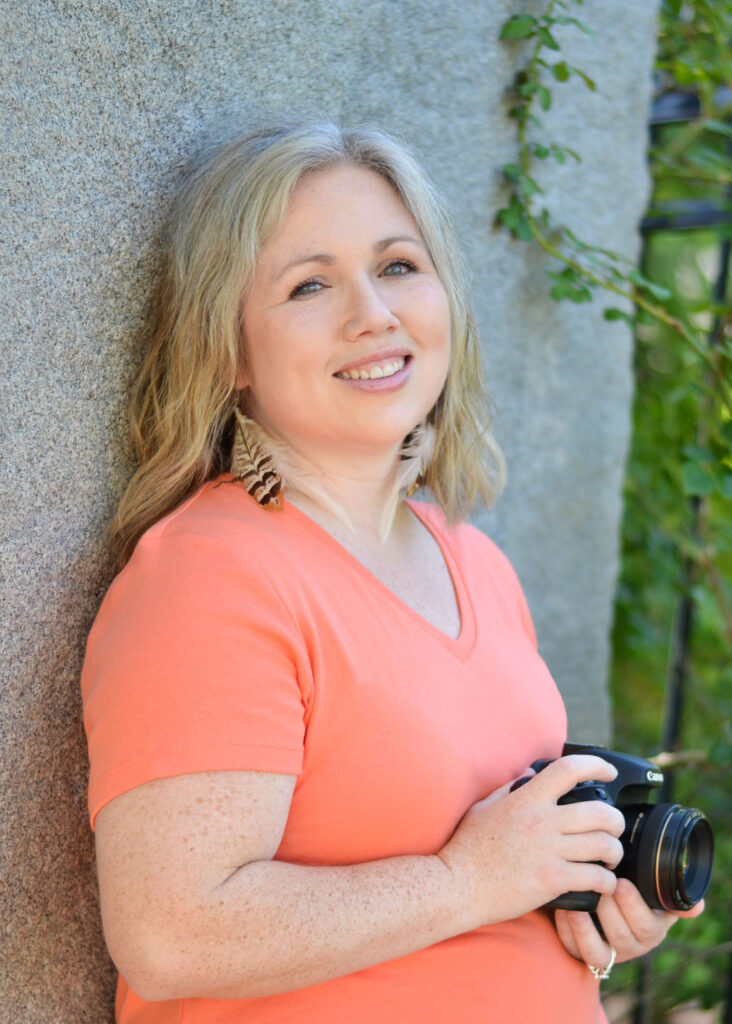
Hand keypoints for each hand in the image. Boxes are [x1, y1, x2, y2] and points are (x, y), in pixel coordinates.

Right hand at [437, 755, 625, 929]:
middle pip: (601, 812)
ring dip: (614, 852)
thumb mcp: (484, 807)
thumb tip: (531, 774)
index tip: (608, 772)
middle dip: (616, 820)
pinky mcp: (552, 880)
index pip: (570, 770)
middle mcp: (542, 821)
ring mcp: (549, 851)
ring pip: (604, 846)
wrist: (456, 886)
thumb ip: (510, 788)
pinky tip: (601, 883)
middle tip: (614, 828)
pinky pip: (596, 878)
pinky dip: (606, 882)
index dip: (596, 766)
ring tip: (610, 857)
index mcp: (527, 799)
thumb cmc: (467, 847)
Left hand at [554, 878, 704, 969]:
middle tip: (597, 885)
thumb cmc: (628, 893)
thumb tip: (698, 906)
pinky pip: (574, 949)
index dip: (634, 906)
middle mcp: (630, 946)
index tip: (622, 883)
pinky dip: (567, 929)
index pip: (647, 926)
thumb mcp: (651, 893)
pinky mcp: (580, 953)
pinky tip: (564, 908)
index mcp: (651, 930)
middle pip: (621, 935)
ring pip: (598, 951)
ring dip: (586, 925)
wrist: (602, 907)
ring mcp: (606, 953)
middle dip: (608, 908)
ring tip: (579, 902)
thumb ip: (671, 897)